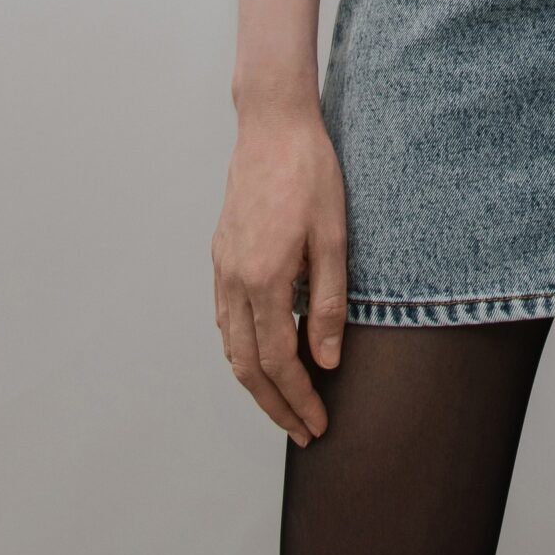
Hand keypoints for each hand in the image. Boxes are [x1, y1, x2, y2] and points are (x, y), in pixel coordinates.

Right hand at [212, 99, 348, 443]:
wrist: (272, 124)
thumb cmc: (310, 172)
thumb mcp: (334, 235)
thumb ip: (329, 302)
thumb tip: (326, 362)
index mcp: (264, 279)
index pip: (277, 362)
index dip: (298, 399)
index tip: (318, 423)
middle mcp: (235, 280)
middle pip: (246, 366)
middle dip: (275, 405)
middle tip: (303, 430)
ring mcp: (222, 267)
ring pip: (230, 345)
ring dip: (255, 382)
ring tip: (285, 402)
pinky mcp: (220, 254)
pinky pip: (224, 318)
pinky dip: (240, 348)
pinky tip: (261, 353)